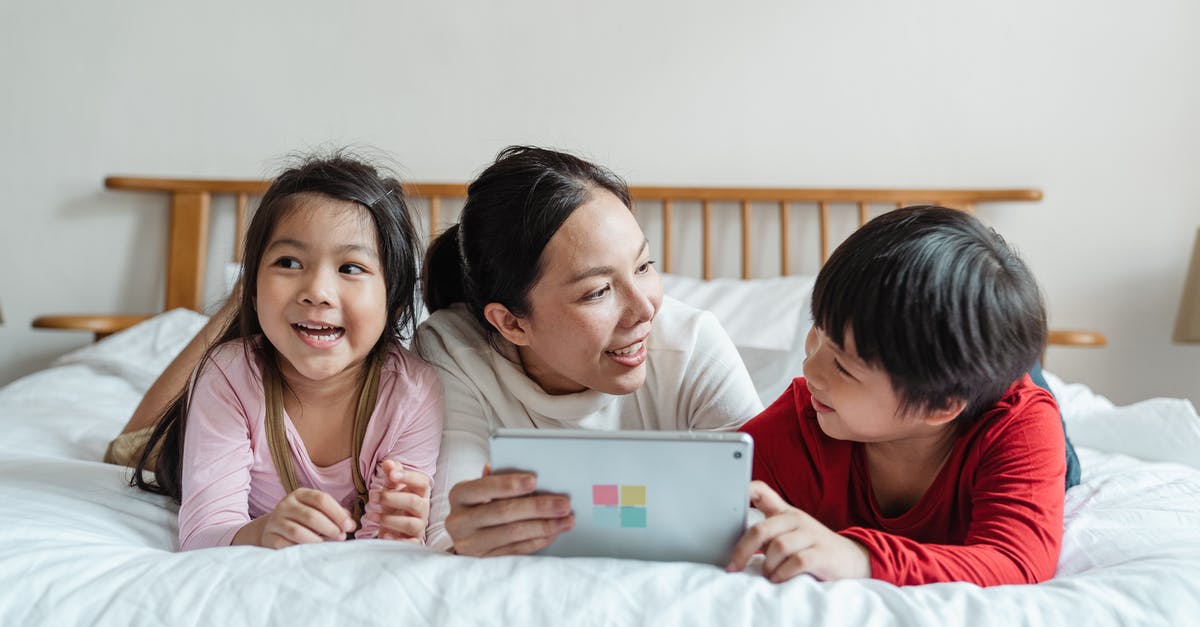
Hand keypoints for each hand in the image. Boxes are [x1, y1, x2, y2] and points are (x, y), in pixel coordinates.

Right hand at [259, 487, 355, 548]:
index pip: (321, 499)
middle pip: (311, 516)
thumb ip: (335, 514)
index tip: (350, 526)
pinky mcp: (269, 537)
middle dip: (330, 528)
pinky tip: (310, 553)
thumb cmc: (303, 520)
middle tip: (341, 537)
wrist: (273, 530)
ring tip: (328, 546)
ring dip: (317, 541)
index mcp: (300, 494)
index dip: (338, 513)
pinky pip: (286, 546)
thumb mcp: (317, 511)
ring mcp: (275, 521)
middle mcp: (285, 505)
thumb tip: (351, 524)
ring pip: (298, 532)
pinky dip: (300, 550)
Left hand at [366, 459, 430, 542]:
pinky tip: (383, 535)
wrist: (396, 529)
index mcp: (420, 492)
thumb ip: (391, 474)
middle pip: (414, 502)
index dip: (408, 477)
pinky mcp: (412, 542)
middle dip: (392, 498)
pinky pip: (409, 543)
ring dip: (389, 519)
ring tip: (371, 515)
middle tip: (373, 497)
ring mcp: (419, 526)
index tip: (391, 475)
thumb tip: (388, 463)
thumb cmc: (395, 504)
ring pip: (410, 523)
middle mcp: (423, 509)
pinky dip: (396, 539)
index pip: (422, 482)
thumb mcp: (392, 488)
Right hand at [444, 468, 573, 556]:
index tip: (534, 480)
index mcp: (459, 495)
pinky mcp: (484, 561)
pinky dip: (538, 540)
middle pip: (502, 512)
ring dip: (544, 526)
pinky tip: (554, 532)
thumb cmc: (480, 504)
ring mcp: (470, 544)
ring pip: (512, 534)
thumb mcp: (482, 490)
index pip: (484, 487)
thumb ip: (500, 481)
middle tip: (563, 504)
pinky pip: (516, 550)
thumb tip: (533, 480)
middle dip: (537, 507)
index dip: (509, 484)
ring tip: (566, 520)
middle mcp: (460, 521)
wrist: (465, 535)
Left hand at [726, 481, 870, 582]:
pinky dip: (783, 572)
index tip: (723, 500)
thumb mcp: (788, 535)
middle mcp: (796, 519)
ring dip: (767, 565)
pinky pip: (797, 561)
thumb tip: (735, 544)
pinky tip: (779, 577)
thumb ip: (766, 534)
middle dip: (743, 550)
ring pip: (778, 547)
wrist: (852, 559)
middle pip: (761, 529)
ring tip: (767, 574)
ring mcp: (811, 534)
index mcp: (784, 512)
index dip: (742, 491)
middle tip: (734, 566)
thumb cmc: (811, 547)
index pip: (761, 490)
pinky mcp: (823, 553)